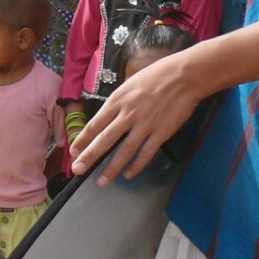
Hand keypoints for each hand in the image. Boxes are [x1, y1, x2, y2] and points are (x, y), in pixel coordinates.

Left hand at [71, 49, 203, 186]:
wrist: (184, 76)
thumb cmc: (157, 75)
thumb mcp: (129, 83)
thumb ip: (118, 102)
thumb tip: (107, 116)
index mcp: (117, 101)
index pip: (95, 124)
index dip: (83, 139)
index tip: (73, 152)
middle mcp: (127, 115)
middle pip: (104, 140)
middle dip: (89, 157)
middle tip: (77, 170)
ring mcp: (145, 126)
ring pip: (124, 151)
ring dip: (111, 168)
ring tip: (100, 182)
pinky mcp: (161, 133)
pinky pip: (146, 153)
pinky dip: (136, 165)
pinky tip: (128, 175)